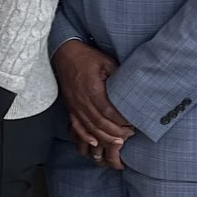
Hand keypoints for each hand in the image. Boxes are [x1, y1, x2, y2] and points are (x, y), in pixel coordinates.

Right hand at [53, 42, 134, 162]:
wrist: (64, 54)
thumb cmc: (86, 57)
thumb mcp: (106, 62)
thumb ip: (117, 76)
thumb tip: (130, 89)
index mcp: (92, 89)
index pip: (108, 111)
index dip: (121, 120)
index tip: (132, 124)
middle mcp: (82, 100)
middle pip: (99, 123)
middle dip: (115, 132)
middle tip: (129, 136)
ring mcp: (75, 105)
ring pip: (89, 127)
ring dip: (104, 137)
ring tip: (117, 142)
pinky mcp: (70, 107)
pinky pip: (76, 126)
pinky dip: (85, 136)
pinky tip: (94, 142)